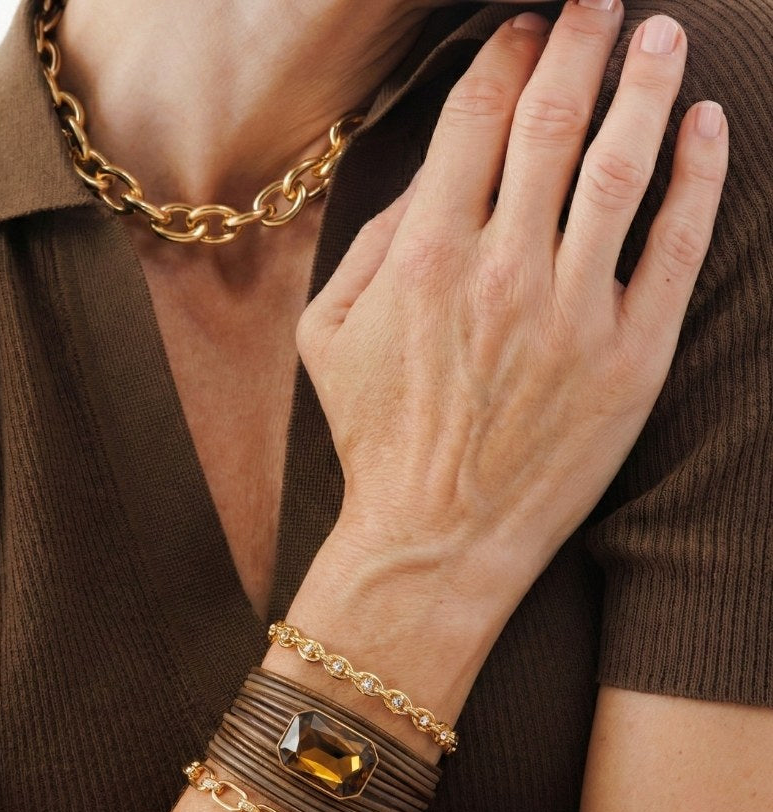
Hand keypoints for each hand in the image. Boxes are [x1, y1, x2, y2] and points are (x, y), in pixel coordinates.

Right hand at [298, 2, 727, 594]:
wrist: (436, 537)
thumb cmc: (376, 439)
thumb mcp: (327, 338)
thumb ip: (366, 246)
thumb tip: (424, 182)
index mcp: (424, 257)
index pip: (475, 122)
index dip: (505, 58)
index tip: (523, 30)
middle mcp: (503, 271)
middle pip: (552, 122)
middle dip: (579, 43)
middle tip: (600, 0)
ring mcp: (574, 314)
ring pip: (620, 169)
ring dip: (644, 87)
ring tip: (662, 35)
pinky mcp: (631, 358)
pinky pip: (675, 249)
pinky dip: (697, 178)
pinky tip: (705, 127)